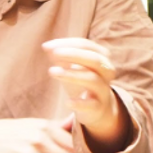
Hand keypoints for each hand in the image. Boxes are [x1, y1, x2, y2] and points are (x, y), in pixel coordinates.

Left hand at [43, 38, 130, 152]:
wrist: (98, 108)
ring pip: (93, 80)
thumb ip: (61, 57)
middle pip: (95, 60)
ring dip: (72, 74)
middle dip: (75, 54)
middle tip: (54, 53)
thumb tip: (47, 47)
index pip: (87, 46)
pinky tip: (67, 102)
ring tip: (51, 71)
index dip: (68, 44)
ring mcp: (103, 90)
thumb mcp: (72, 68)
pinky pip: (91, 104)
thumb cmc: (82, 83)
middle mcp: (106, 72)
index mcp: (101, 58)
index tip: (47, 46)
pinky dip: (80, 103)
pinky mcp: (98, 107)